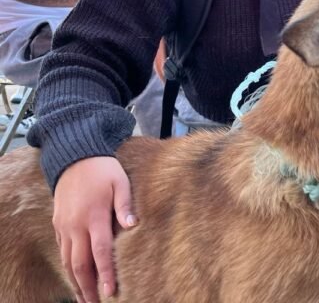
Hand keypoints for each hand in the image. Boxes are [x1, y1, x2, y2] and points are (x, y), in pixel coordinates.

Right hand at [53, 157, 135, 302]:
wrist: (74, 157)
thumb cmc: (103, 169)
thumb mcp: (120, 182)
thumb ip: (125, 206)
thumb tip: (134, 226)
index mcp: (93, 216)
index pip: (100, 251)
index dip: (106, 273)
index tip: (110, 291)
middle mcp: (75, 225)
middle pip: (80, 264)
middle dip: (88, 287)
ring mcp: (64, 226)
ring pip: (67, 261)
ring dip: (76, 282)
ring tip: (84, 299)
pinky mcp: (58, 225)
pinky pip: (62, 251)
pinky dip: (68, 268)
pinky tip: (75, 278)